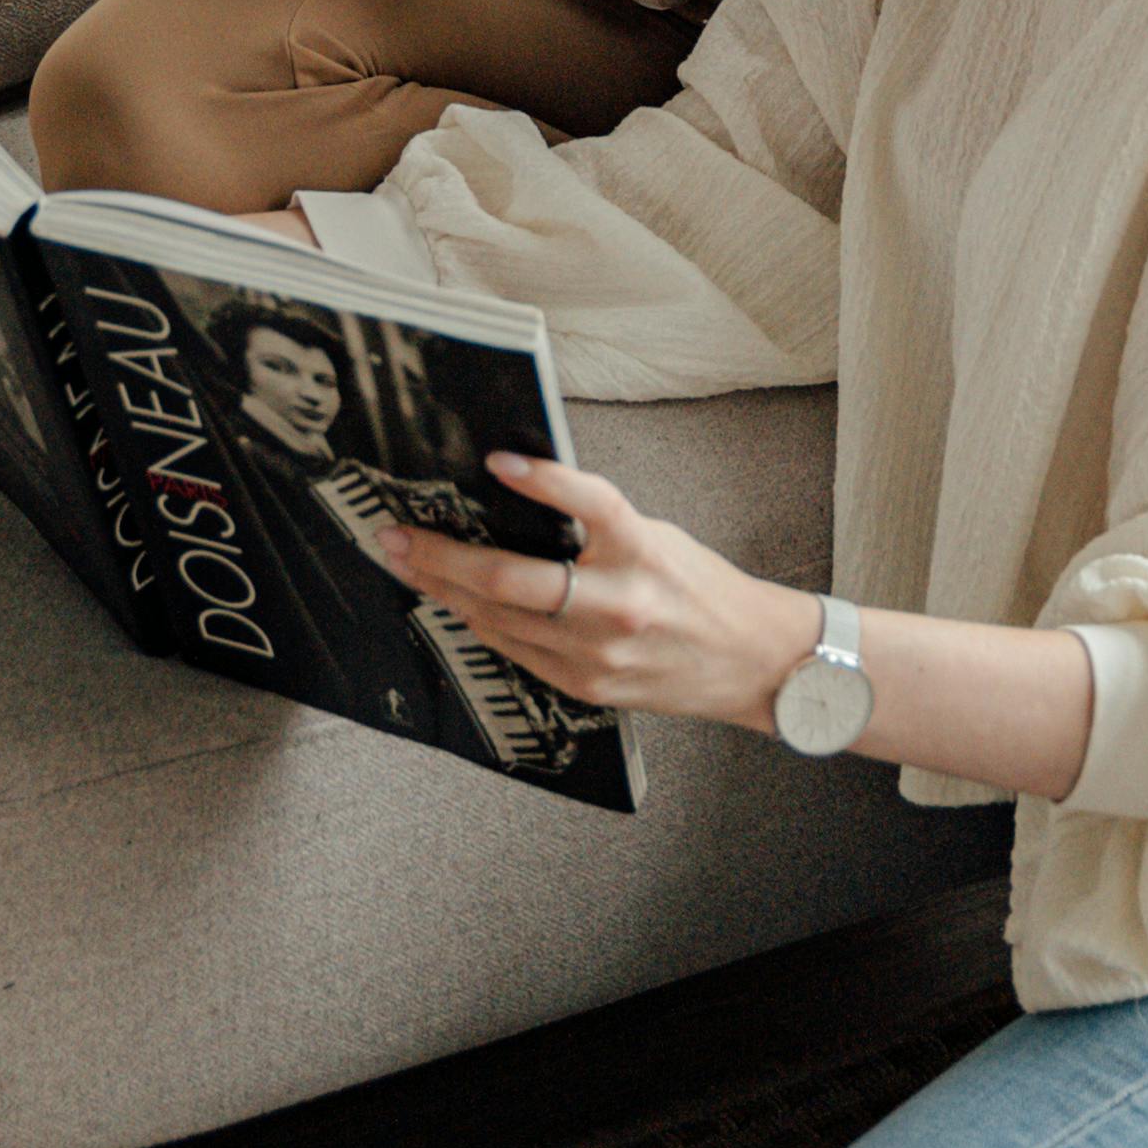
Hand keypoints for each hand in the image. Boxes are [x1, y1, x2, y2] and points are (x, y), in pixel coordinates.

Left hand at [379, 452, 800, 729]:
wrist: (752, 663)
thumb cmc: (700, 589)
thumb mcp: (656, 537)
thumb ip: (593, 525)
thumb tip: (516, 495)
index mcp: (643, 550)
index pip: (588, 502)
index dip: (541, 479)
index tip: (495, 460)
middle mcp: (619, 604)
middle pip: (511, 580)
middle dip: (441, 557)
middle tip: (396, 536)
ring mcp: (598, 654)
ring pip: (499, 620)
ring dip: (443, 591)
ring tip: (407, 565)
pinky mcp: (587, 687)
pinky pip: (516, 651)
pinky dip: (479, 623)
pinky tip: (451, 603)